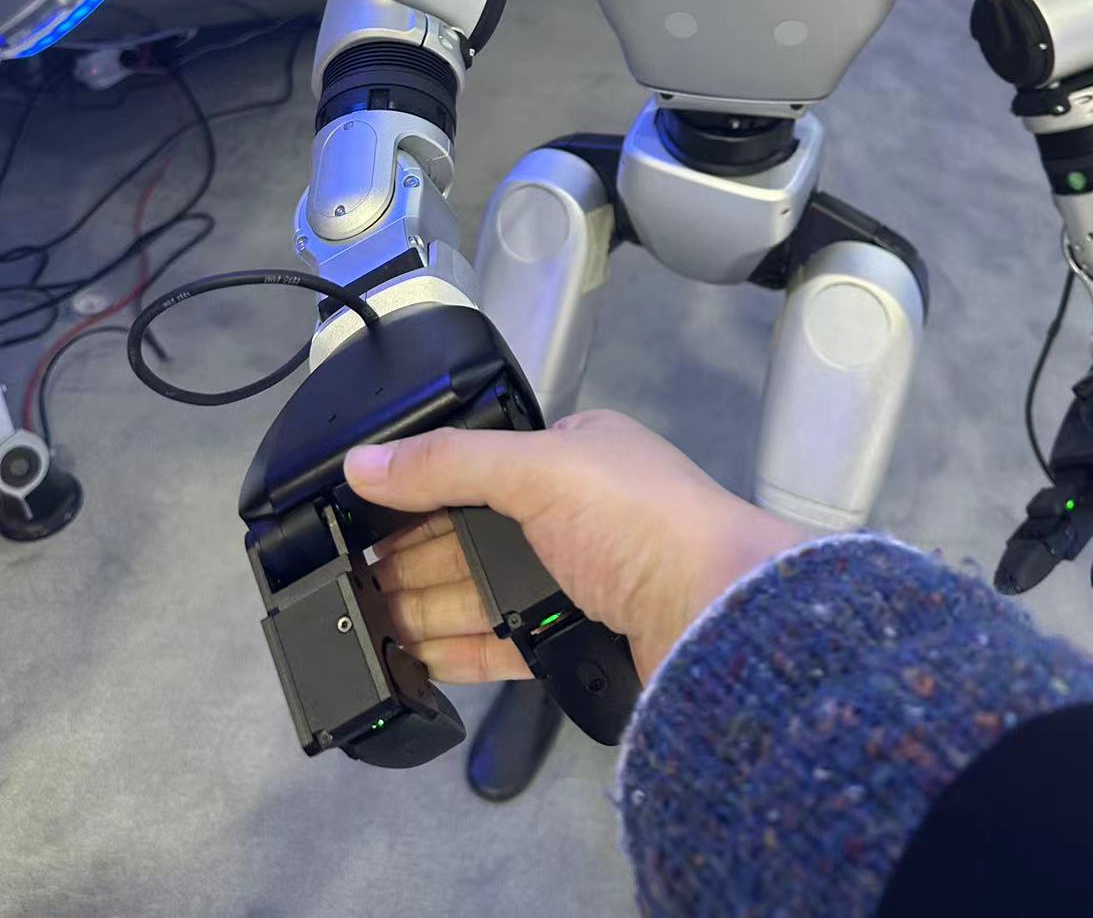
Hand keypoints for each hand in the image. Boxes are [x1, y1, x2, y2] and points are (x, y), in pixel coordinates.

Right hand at [344, 409, 803, 685]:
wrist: (719, 618)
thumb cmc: (644, 521)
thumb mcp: (539, 468)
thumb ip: (447, 463)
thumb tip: (363, 463)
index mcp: (576, 453)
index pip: (479, 466)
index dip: (420, 492)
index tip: (363, 521)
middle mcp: (578, 513)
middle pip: (475, 535)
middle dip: (413, 560)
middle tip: (350, 584)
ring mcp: (581, 580)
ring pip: (486, 592)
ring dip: (427, 608)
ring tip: (369, 628)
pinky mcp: (581, 640)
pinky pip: (507, 644)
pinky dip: (463, 651)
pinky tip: (420, 661)